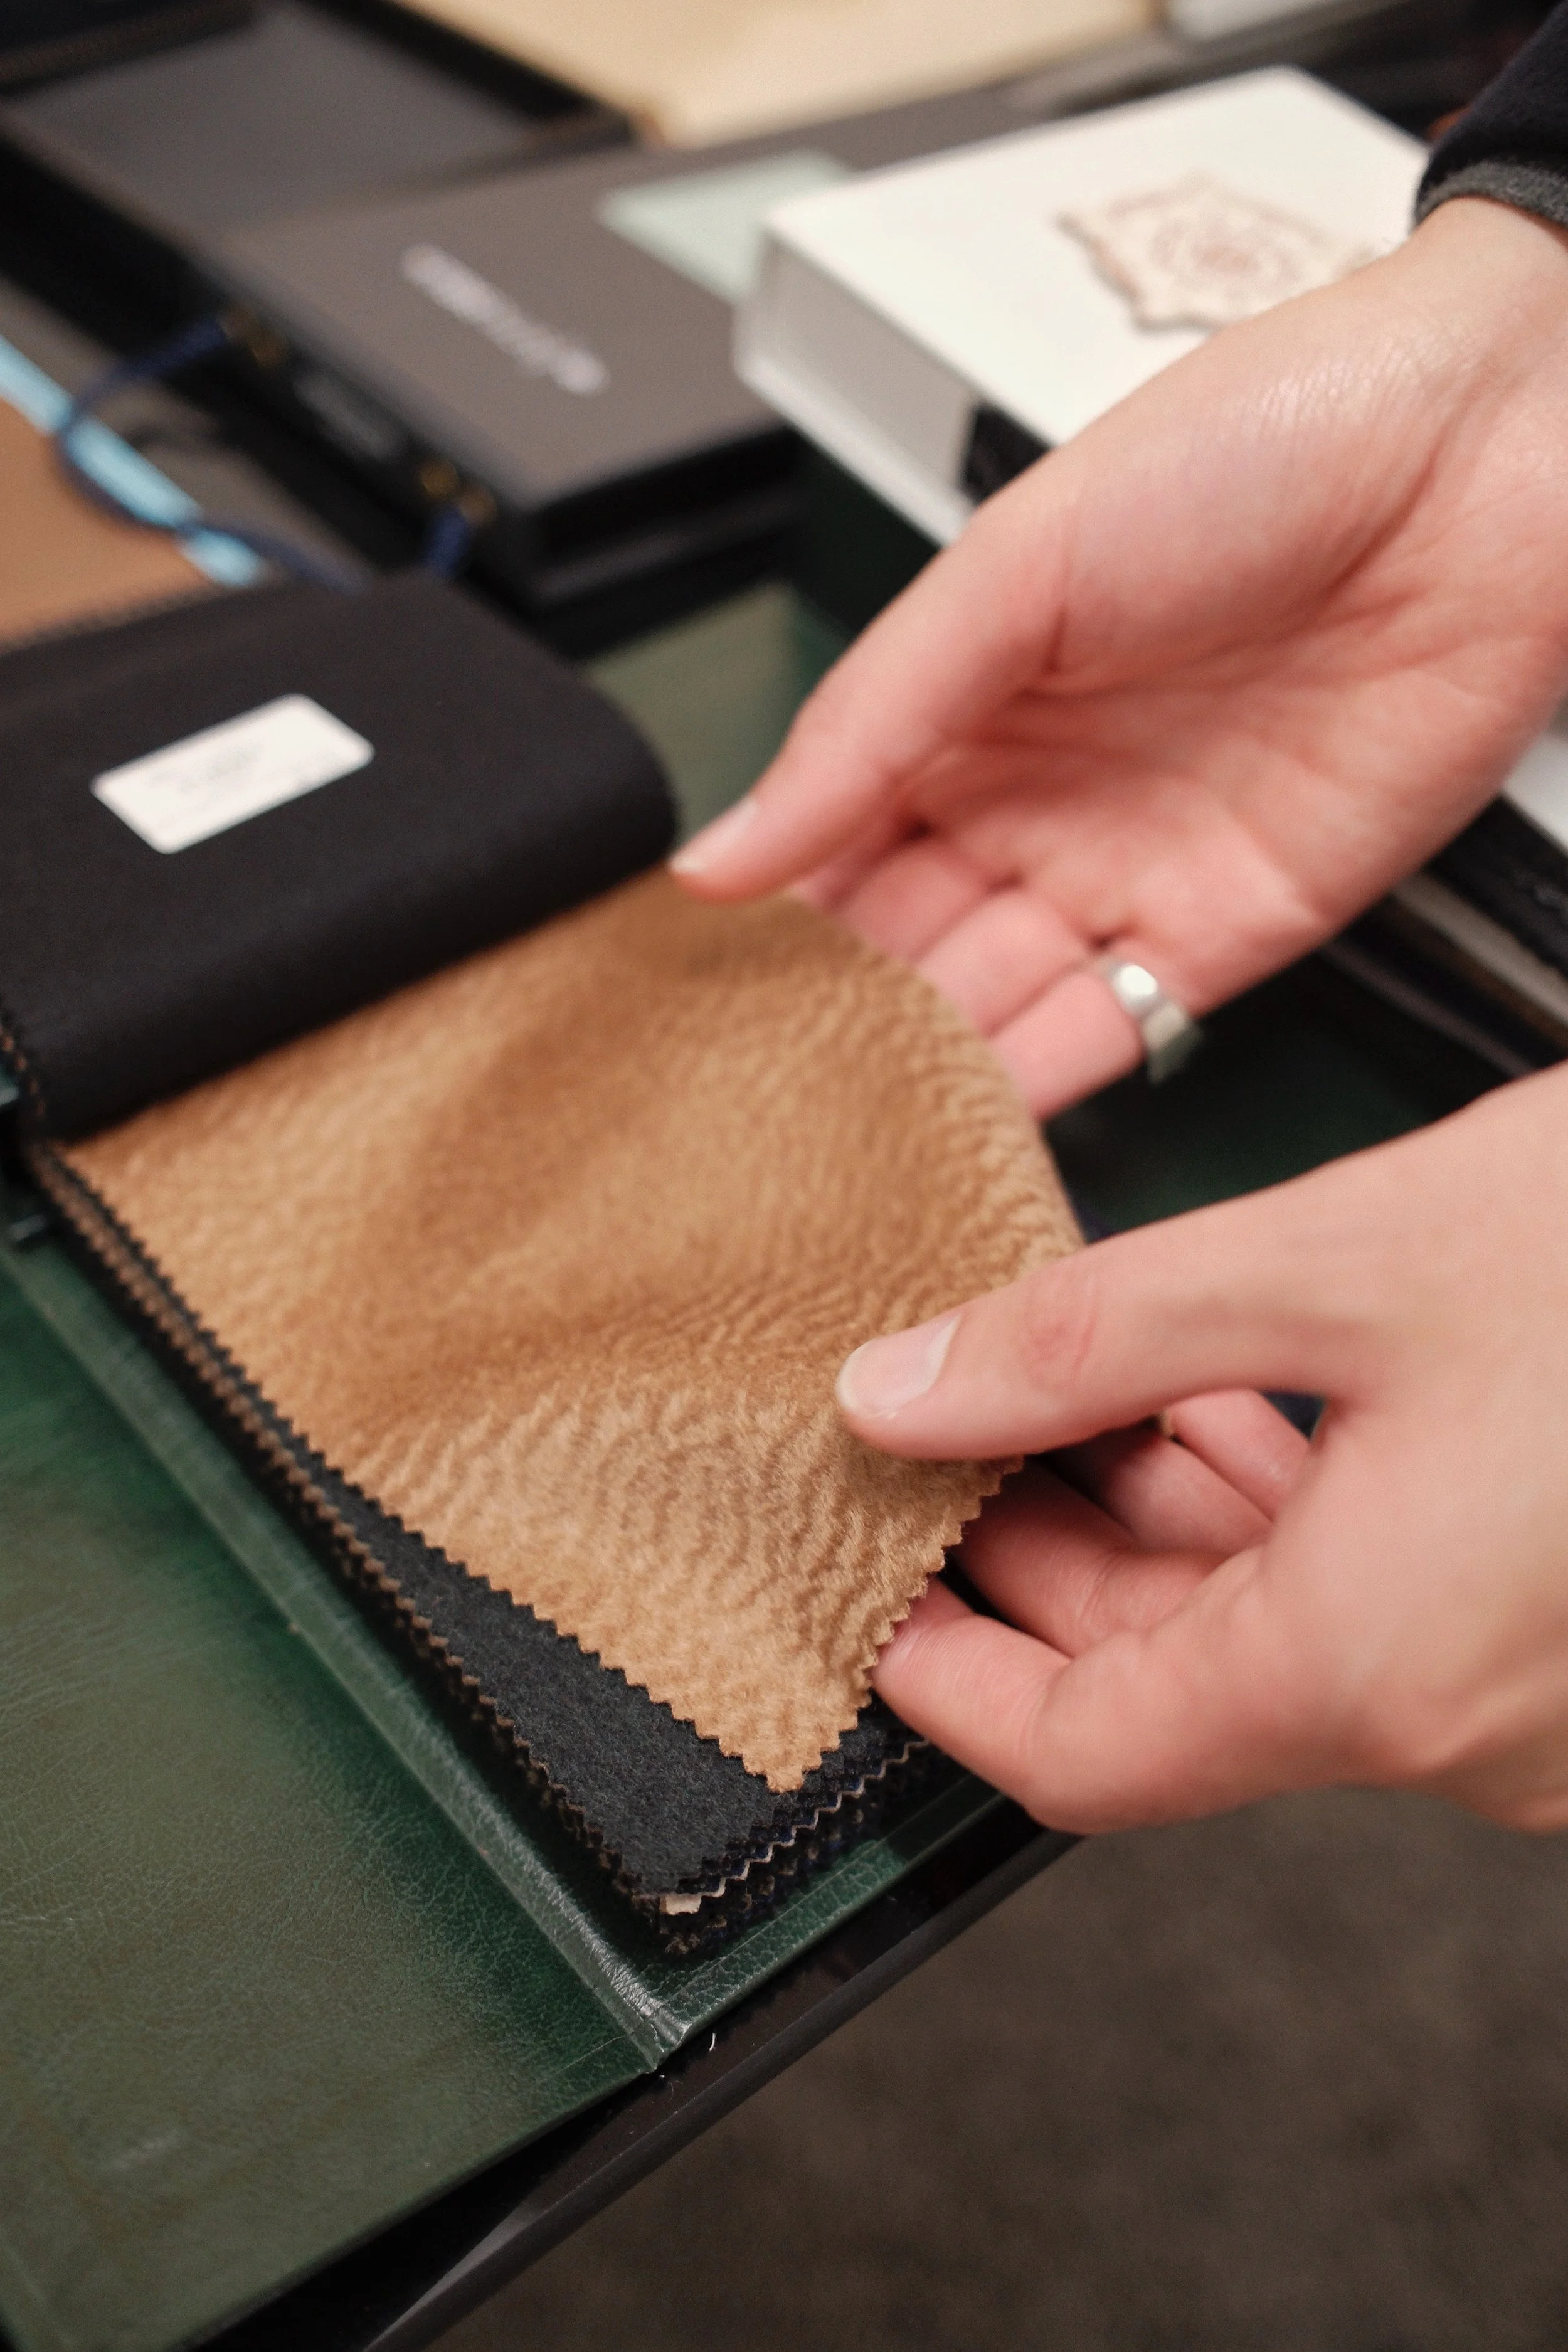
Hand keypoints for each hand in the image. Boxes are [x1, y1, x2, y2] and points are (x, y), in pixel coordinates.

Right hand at [675, 199, 1567, 1114]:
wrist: (1486, 453)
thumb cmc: (1260, 442)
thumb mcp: (1013, 567)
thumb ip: (869, 724)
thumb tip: (724, 851)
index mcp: (965, 699)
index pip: (831, 837)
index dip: (762, 917)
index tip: (682, 998)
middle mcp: (1037, 797)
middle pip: (902, 939)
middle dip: (827, 1018)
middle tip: (738, 1099)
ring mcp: (1129, 869)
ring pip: (991, 1003)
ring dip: (914, 1071)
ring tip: (822, 1138)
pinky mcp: (1230, 931)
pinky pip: (1113, 1034)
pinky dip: (1036, 1092)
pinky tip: (955, 1134)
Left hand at [832, 1066, 1567, 1832]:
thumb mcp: (1335, 1258)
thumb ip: (1090, 1339)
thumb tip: (904, 1391)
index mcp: (1378, 1670)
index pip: (1082, 1763)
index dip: (947, 1687)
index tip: (870, 1598)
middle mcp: (1467, 1728)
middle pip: (1174, 1692)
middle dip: (1050, 1560)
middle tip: (959, 1431)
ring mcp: (1537, 1700)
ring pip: (1282, 1642)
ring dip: (1169, 1524)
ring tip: (1086, 1384)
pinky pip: (1387, 1610)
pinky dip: (1289, 1518)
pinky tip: (1235, 1399)